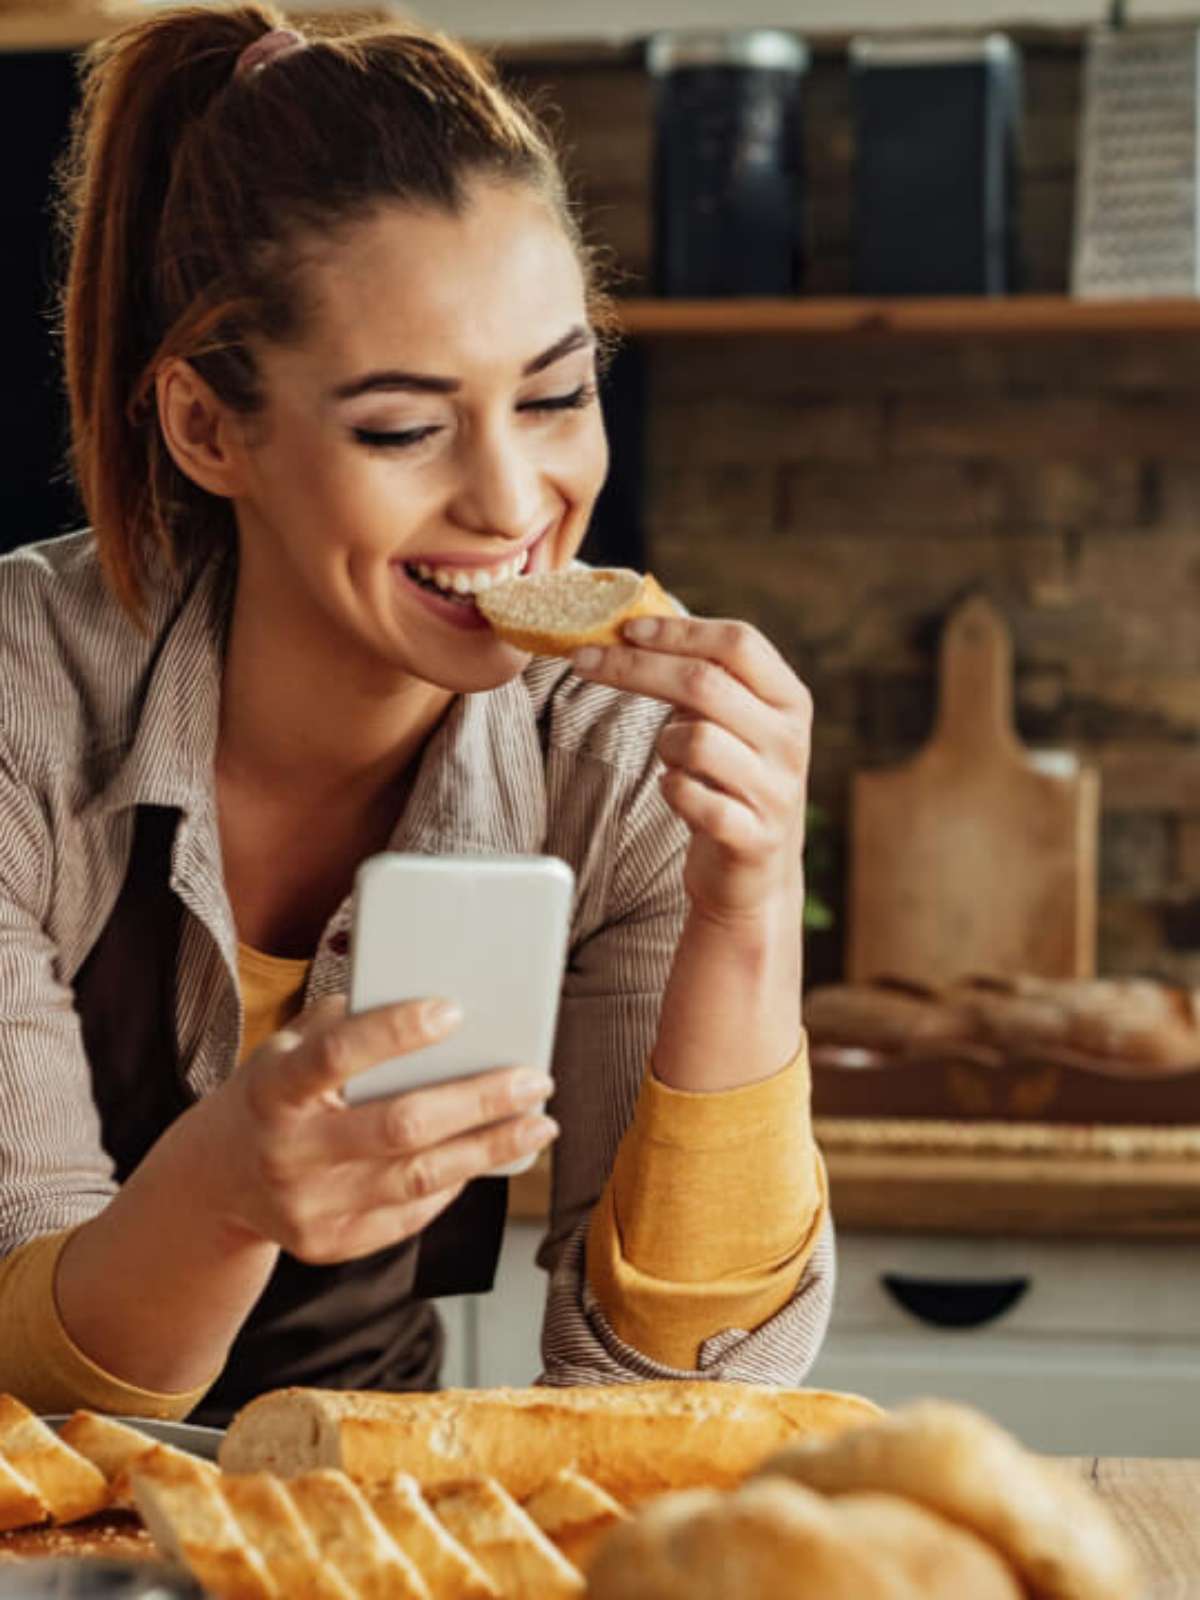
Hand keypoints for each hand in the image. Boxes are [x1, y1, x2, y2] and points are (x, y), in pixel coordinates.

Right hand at [196, 995, 556, 1263]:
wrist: (217, 1177)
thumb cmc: (275, 1091)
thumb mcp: (289, 1046)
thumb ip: (350, 1022)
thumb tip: (439, 1001)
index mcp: (272, 1088)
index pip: (336, 1055)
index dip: (396, 1032)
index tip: (455, 1011)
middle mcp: (286, 1152)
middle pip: (398, 1128)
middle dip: (477, 1101)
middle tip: (535, 1079)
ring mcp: (306, 1208)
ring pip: (418, 1179)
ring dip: (489, 1149)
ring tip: (538, 1122)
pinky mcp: (328, 1245)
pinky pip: (409, 1214)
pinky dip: (456, 1182)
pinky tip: (489, 1154)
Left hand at [572, 615, 811, 924]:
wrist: (755, 873)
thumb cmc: (730, 781)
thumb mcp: (730, 722)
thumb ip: (702, 678)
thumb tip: (633, 626)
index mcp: (789, 699)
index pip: (738, 642)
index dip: (679, 630)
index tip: (626, 627)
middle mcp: (790, 740)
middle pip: (705, 683)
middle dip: (635, 667)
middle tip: (585, 661)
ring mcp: (775, 790)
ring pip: (695, 740)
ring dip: (663, 742)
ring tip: (669, 757)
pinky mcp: (753, 836)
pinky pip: (691, 797)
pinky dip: (670, 789)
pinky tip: (674, 791)